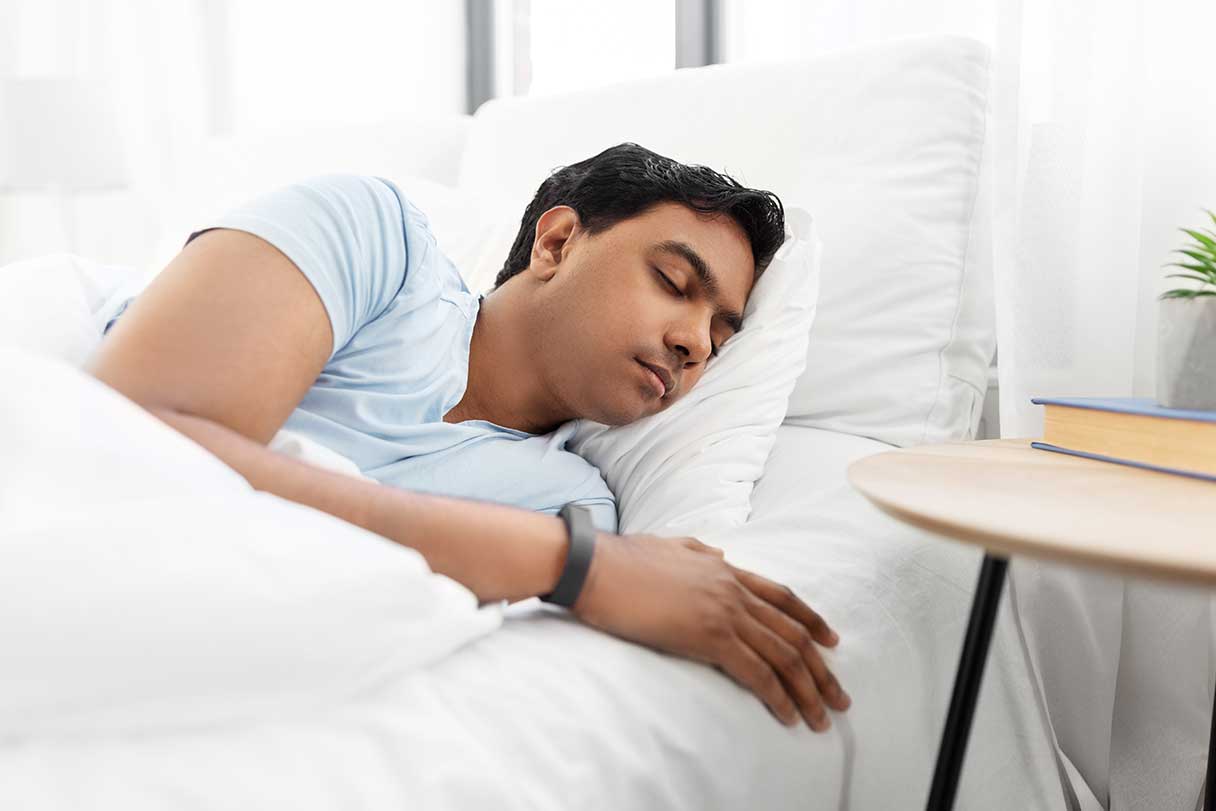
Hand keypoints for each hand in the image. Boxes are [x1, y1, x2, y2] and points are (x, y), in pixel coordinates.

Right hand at [571, 533, 849, 730]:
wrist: (596, 567)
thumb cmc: (623, 559)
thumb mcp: (671, 546)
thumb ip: (701, 552)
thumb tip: (721, 556)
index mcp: (725, 569)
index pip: (783, 597)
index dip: (812, 621)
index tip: (832, 642)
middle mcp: (734, 590)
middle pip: (793, 633)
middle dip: (821, 669)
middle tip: (838, 696)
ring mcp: (725, 612)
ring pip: (783, 656)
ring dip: (808, 690)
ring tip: (822, 716)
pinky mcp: (709, 636)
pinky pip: (757, 672)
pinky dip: (778, 696)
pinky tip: (788, 715)